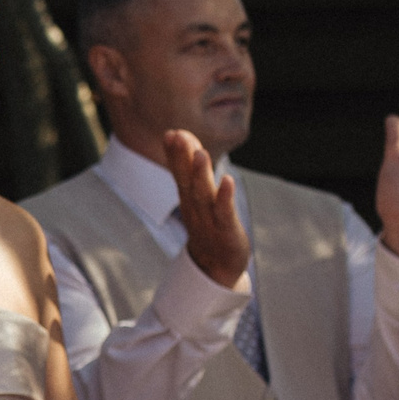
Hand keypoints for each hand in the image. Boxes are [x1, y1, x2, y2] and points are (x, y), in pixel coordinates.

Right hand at [161, 130, 247, 288]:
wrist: (216, 266)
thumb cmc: (207, 224)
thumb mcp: (196, 195)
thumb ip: (188, 166)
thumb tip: (179, 136)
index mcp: (187, 197)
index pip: (178, 173)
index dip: (174, 154)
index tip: (170, 133)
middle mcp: (195, 207)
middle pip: (187, 181)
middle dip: (182, 158)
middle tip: (178, 136)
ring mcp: (209, 219)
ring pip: (203, 195)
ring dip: (200, 174)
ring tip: (199, 154)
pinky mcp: (226, 230)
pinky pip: (225, 213)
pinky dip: (225, 197)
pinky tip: (228, 181)